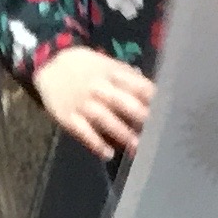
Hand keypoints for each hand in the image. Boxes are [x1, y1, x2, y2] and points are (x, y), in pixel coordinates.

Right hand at [31, 47, 154, 159]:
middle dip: (142, 118)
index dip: (154, 99)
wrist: (48, 64)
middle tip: (159, 134)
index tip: (170, 112)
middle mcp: (98, 88)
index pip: (137, 86)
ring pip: (105, 119)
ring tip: (138, 148)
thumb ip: (129, 78)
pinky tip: (108, 154)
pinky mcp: (67, 116)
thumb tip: (153, 91)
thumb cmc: (86, 67)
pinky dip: (95, 143)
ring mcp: (82, 103)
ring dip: (122, 134)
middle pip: (123, 103)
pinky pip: (82, 131)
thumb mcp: (107, 64)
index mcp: (111, 73)